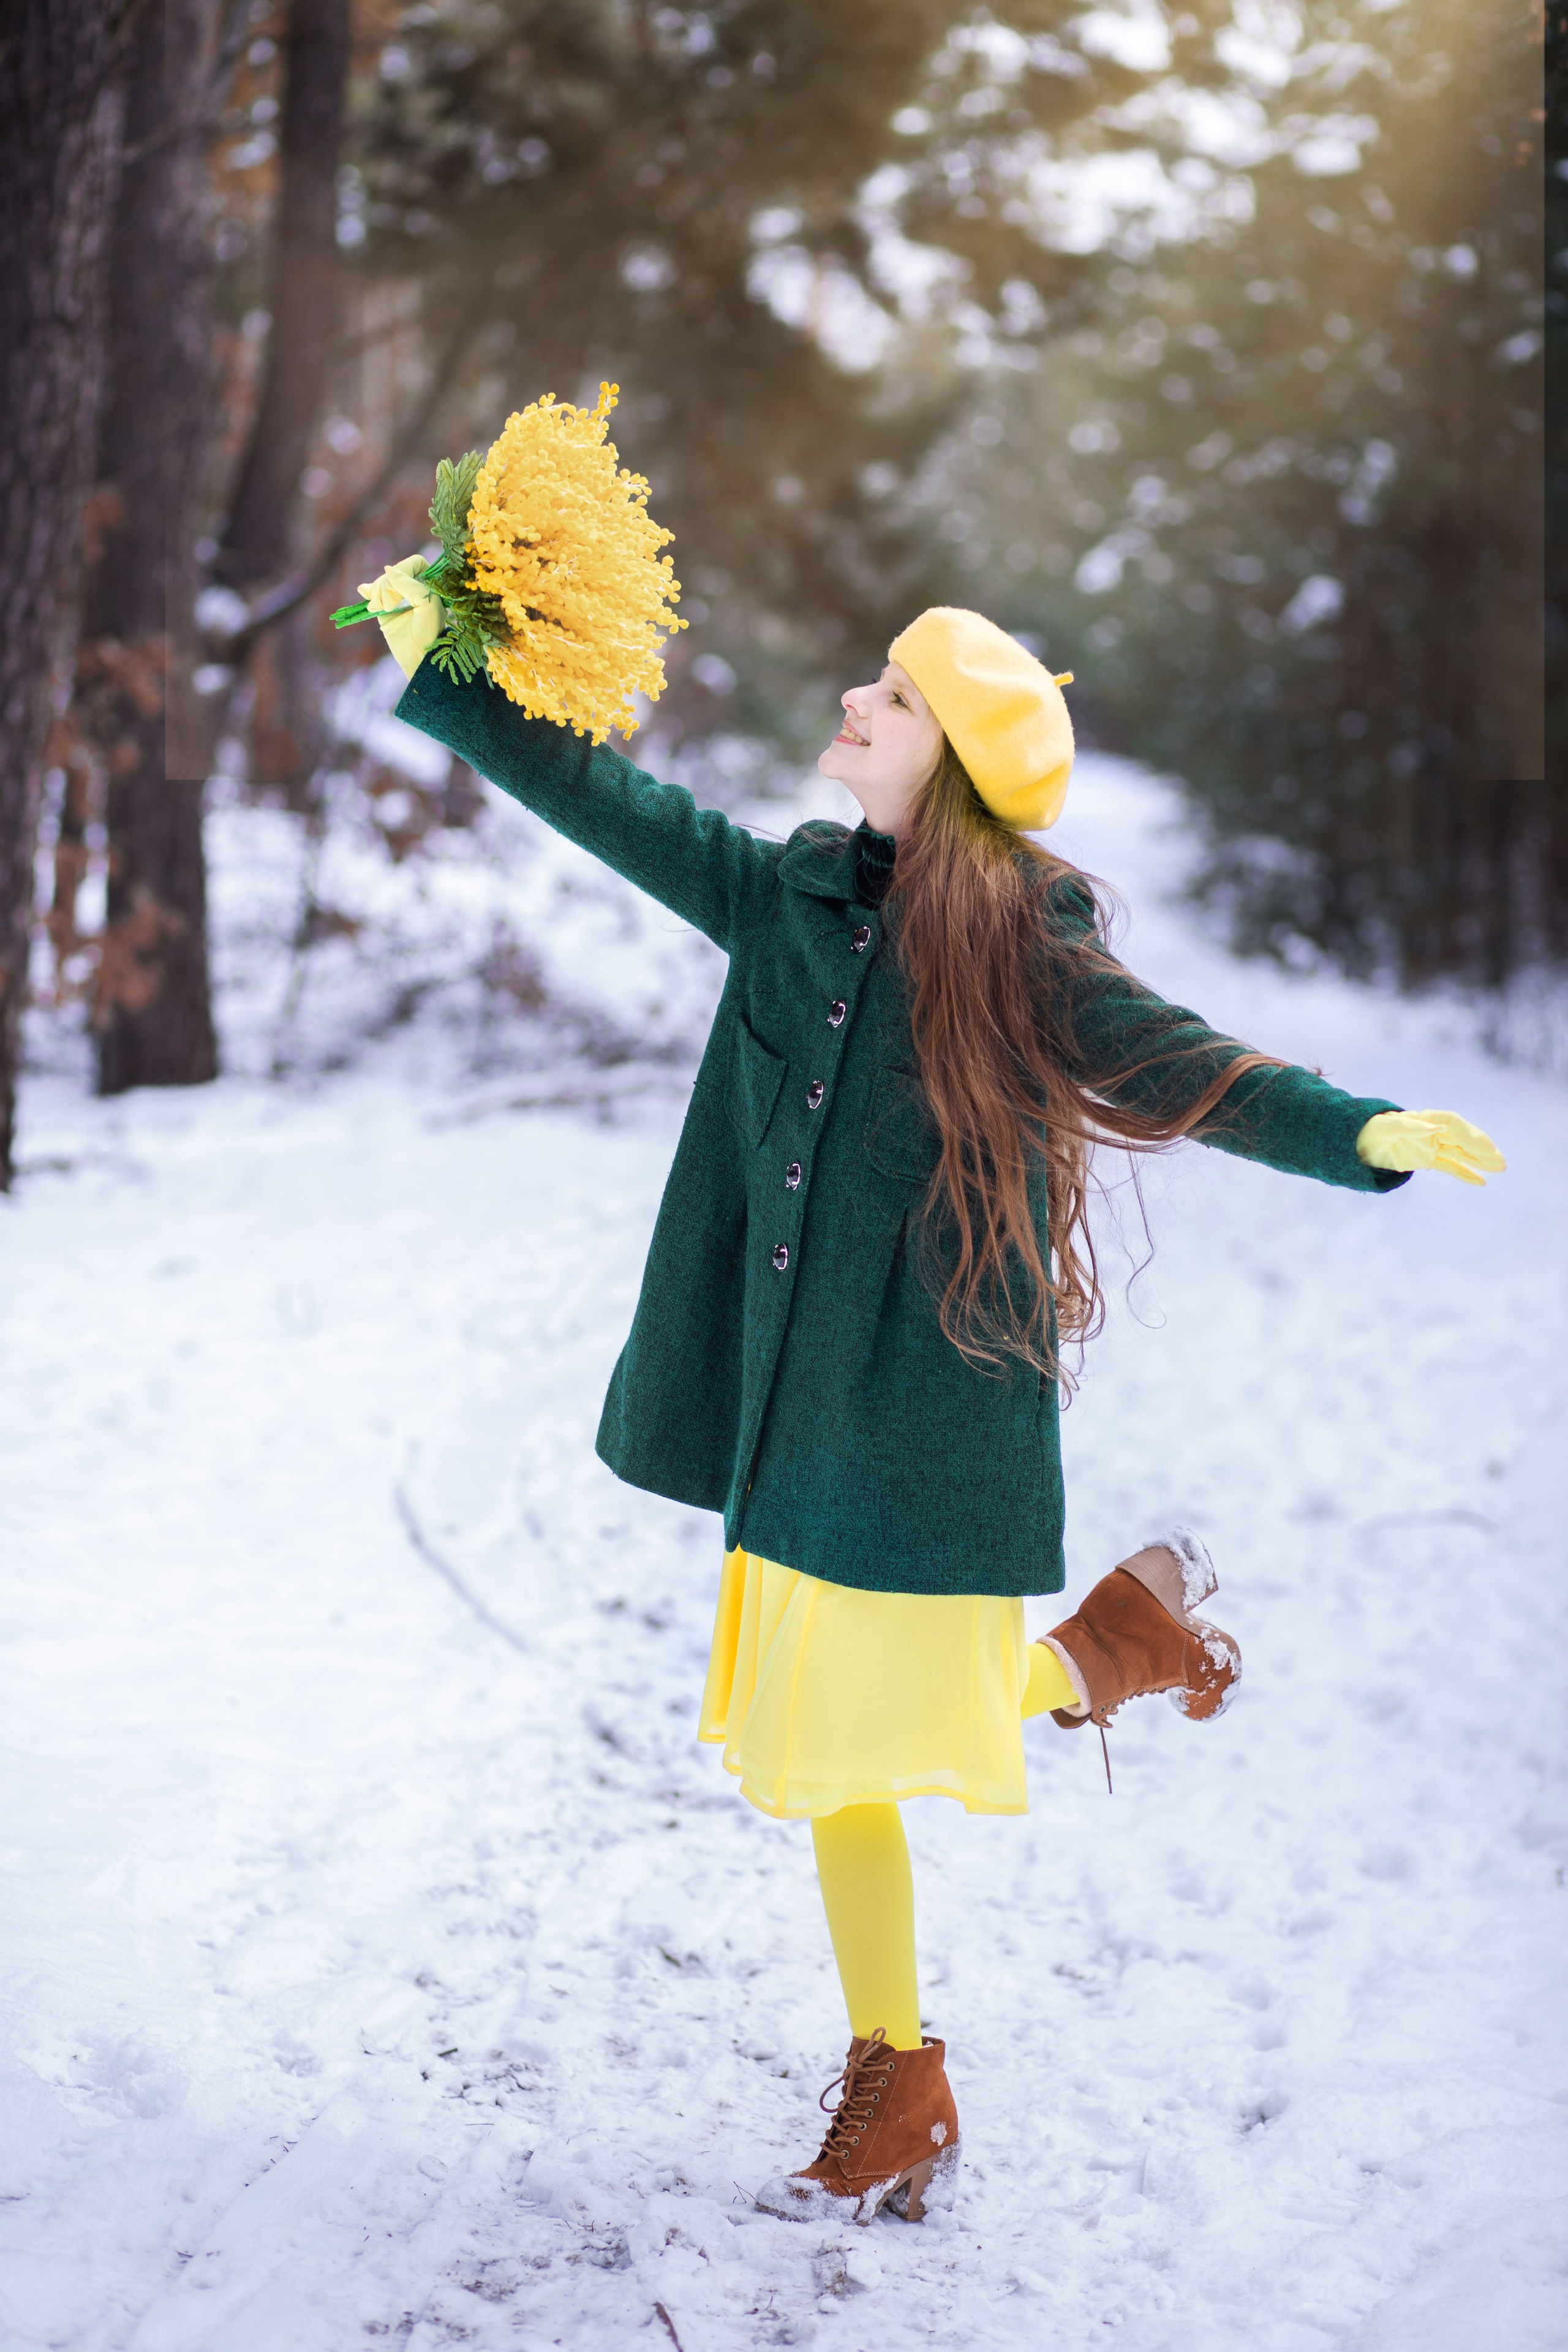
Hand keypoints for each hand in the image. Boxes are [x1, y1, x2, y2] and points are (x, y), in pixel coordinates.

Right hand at [358, 554, 442, 680]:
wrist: (419, 657)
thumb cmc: (429, 630)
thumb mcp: (426, 603)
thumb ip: (409, 583)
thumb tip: (387, 569)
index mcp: (429, 584)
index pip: (414, 563)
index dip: (404, 570)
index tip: (400, 589)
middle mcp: (413, 588)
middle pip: (394, 571)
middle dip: (387, 585)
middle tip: (388, 606)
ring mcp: (398, 598)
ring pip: (382, 581)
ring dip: (378, 593)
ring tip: (379, 609)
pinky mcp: (385, 609)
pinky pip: (373, 592)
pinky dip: (368, 592)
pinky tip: (366, 595)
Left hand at [1356, 1108, 1505, 1186]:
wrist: (1359, 1142)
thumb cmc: (1372, 1130)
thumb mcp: (1386, 1127)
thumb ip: (1410, 1126)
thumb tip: (1438, 1127)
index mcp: (1424, 1119)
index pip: (1453, 1124)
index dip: (1470, 1134)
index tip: (1485, 1146)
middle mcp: (1432, 1131)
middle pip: (1462, 1138)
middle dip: (1481, 1149)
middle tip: (1500, 1160)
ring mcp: (1432, 1146)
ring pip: (1461, 1153)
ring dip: (1480, 1161)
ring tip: (1501, 1168)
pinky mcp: (1427, 1159)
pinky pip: (1449, 1166)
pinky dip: (1465, 1174)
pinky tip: (1481, 1182)